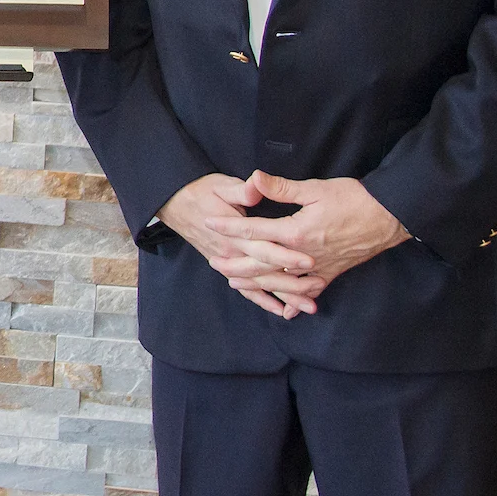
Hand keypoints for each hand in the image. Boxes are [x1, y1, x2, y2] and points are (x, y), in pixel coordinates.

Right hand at [155, 172, 318, 319]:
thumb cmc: (202, 191)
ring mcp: (229, 262)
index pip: (264, 248)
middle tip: (320, 285)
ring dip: (285, 296)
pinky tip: (282, 311)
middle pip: (266, 272)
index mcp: (233, 234)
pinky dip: (264, 301)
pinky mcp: (227, 267)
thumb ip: (243, 190)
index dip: (286, 255)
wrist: (176, 203)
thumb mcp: (223, 185)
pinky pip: (247, 290)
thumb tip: (257, 183)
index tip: (309, 261)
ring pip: (260, 285)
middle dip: (294, 282)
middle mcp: (231, 252)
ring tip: (311, 306)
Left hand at [205, 174, 408, 307]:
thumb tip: (254, 178)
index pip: (254, 230)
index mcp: (296, 231)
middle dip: (235, 264)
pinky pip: (309, 291)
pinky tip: (284, 311)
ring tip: (235, 283)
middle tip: (213, 262)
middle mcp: (304, 254)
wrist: (390, 216)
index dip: (229, 227)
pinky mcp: (332, 273)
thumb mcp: (315, 189)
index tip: (210, 223)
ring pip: (281, 281)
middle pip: (262, 263)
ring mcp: (318, 267)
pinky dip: (295, 301)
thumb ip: (282, 188)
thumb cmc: (354, 199)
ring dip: (256, 284)